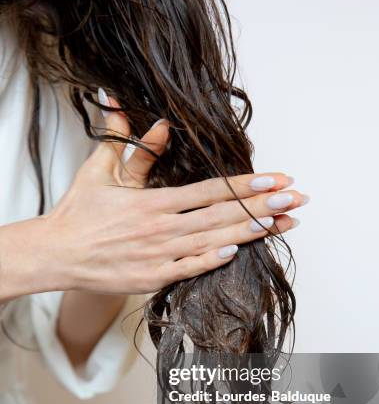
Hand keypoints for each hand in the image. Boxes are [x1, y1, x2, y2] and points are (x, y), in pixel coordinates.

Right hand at [44, 94, 308, 294]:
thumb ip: (135, 148)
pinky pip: (189, 269)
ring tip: (282, 222)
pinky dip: (213, 261)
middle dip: (263, 206)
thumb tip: (164, 125)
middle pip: (221, 215)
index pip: (210, 190)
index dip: (246, 184)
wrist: (57, 253)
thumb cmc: (80, 212)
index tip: (277, 178)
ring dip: (249, 232)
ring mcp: (158, 256)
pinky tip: (239, 251)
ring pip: (213, 242)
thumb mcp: (101, 170)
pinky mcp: (153, 278)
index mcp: (152, 201)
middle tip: (296, 198)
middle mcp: (161, 228)